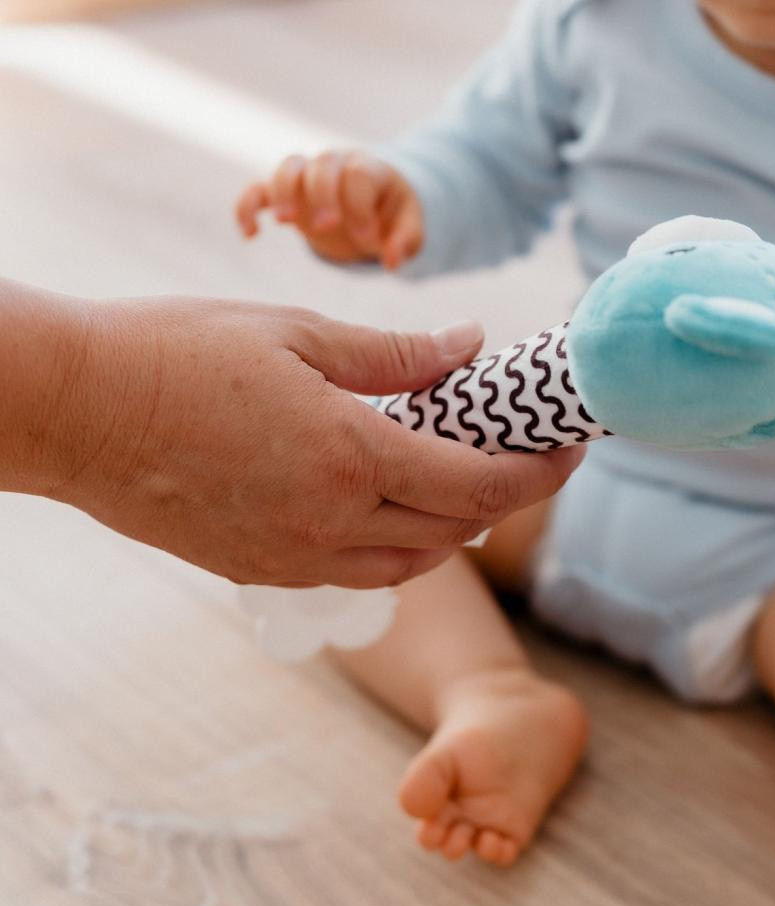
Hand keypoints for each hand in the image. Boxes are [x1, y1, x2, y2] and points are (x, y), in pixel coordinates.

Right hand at [23, 290, 582, 586]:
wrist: (74, 412)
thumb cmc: (174, 353)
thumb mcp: (296, 332)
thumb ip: (395, 353)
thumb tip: (470, 347)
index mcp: (350, 455)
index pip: (480, 486)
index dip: (540, 473)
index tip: (571, 447)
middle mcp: (330, 522)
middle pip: (456, 532)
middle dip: (506, 497)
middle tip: (525, 454)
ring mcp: (293, 556)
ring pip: (410, 566)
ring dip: (453, 528)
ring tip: (463, 477)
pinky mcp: (259, 569)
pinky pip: (355, 573)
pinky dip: (396, 547)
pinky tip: (392, 504)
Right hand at [235, 151, 423, 267]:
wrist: (370, 205)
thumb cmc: (391, 215)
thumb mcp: (409, 227)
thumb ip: (406, 241)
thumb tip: (391, 261)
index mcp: (370, 169)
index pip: (359, 175)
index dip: (360, 205)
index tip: (368, 239)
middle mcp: (336, 166)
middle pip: (323, 162)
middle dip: (322, 193)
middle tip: (327, 226)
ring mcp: (307, 178)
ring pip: (288, 166)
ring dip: (283, 191)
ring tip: (285, 222)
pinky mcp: (285, 195)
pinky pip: (258, 189)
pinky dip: (247, 206)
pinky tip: (250, 235)